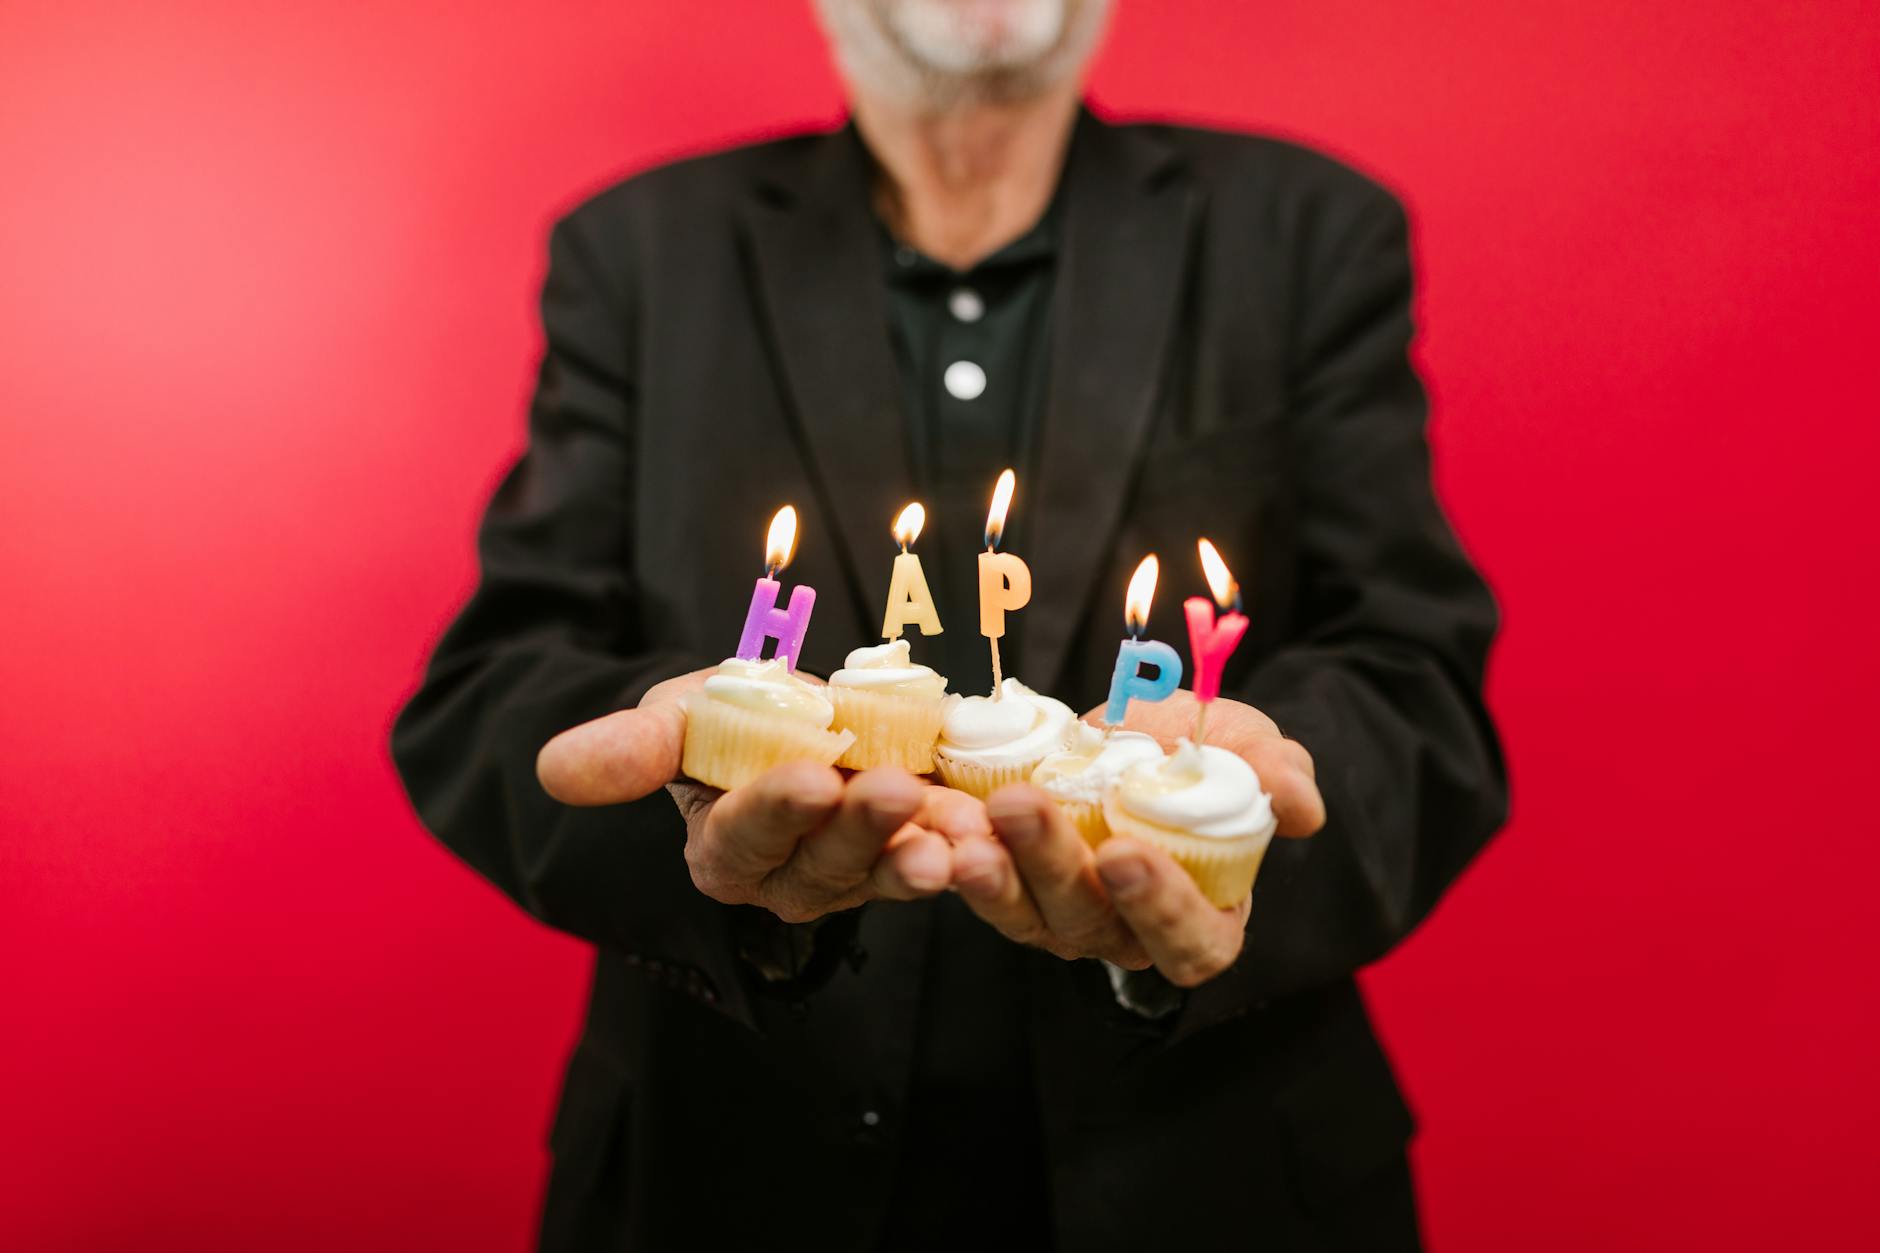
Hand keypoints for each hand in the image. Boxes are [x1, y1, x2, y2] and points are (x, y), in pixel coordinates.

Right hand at [535, 670, 986, 922]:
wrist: (793, 719)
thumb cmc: (722, 720)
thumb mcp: (674, 717)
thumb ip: (629, 747)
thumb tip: (552, 770)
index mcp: (722, 848)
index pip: (743, 837)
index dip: (776, 811)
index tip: (809, 778)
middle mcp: (787, 878)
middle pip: (823, 862)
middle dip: (860, 829)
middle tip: (893, 792)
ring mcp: (855, 877)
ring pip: (887, 872)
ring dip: (923, 854)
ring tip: (956, 838)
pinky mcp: (910, 858)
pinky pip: (940, 859)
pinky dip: (968, 847)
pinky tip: (993, 834)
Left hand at [951, 692, 1323, 986]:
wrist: (1139, 733)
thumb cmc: (1205, 753)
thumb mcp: (1248, 747)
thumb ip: (1276, 774)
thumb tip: (1302, 808)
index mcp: (1203, 918)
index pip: (1189, 940)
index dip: (1160, 906)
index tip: (1127, 852)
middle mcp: (1128, 933)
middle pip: (1091, 924)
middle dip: (1053, 866)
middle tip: (1023, 806)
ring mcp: (1063, 918)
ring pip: (1026, 914)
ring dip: (995, 872)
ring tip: (971, 825)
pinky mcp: (1011, 888)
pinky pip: (980, 885)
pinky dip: (956, 858)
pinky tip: (941, 822)